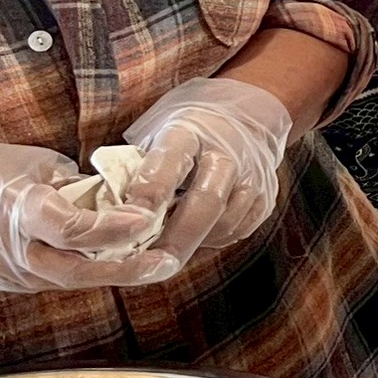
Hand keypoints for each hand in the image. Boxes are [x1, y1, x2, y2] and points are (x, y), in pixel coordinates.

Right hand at [0, 144, 173, 291]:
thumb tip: (123, 202)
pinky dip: (91, 270)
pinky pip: (59, 279)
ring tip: (156, 263)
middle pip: (75, 270)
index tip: (146, 218)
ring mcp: (10, 272)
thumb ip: (79, 188)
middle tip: (165, 264)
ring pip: (71, 279)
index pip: (70, 228)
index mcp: (18, 210)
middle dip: (125, 270)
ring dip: (114, 272)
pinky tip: (122, 262)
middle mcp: (13, 249)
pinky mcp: (12, 282)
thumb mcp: (39, 165)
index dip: (112, 227)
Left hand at [122, 78, 294, 264]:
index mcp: (190, 130)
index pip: (169, 164)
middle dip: (177, 239)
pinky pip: (239, 230)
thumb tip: (109, 217)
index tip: (125, 226)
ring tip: (170, 244)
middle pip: (206, 202)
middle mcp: (228, 150)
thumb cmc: (185, 131)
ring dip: (195, 242)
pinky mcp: (267, 195)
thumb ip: (137, 171)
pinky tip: (197, 233)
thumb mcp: (155, 135)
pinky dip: (214, 239)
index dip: (147, 198)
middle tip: (150, 264)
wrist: (245, 113)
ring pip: (225, 223)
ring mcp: (254, 174)